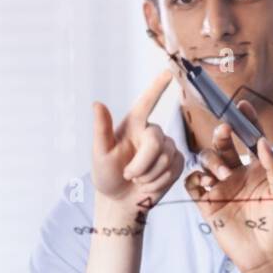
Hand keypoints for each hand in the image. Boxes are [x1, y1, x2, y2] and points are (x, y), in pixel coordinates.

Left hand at [92, 69, 182, 216]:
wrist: (120, 200)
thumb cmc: (107, 175)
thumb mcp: (100, 154)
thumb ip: (101, 129)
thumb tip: (97, 104)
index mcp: (132, 125)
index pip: (146, 102)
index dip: (157, 87)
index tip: (168, 73)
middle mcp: (151, 132)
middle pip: (155, 142)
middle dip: (142, 163)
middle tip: (129, 175)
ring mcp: (166, 147)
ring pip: (165, 158)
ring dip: (149, 175)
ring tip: (138, 179)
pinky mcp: (176, 162)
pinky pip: (173, 168)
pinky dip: (160, 180)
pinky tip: (149, 183)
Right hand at [185, 101, 272, 272]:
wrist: (265, 257)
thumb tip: (261, 141)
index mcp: (258, 169)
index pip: (250, 138)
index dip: (245, 120)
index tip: (241, 105)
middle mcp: (238, 175)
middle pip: (224, 145)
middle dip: (221, 135)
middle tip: (224, 131)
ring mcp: (221, 188)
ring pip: (207, 161)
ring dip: (212, 161)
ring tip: (222, 177)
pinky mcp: (207, 204)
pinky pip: (193, 183)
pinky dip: (195, 178)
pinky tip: (206, 183)